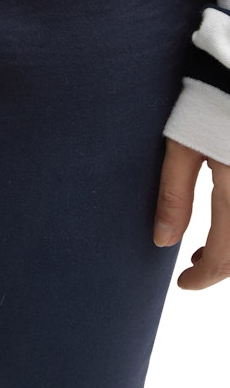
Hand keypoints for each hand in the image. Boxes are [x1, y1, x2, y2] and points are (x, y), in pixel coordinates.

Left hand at [153, 137, 229, 289]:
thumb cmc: (208, 104)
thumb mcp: (183, 145)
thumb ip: (175, 194)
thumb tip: (163, 240)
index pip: (225, 257)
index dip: (204, 277)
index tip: (184, 283)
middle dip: (220, 267)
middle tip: (193, 269)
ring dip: (229, 249)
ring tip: (205, 250)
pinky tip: (224, 223)